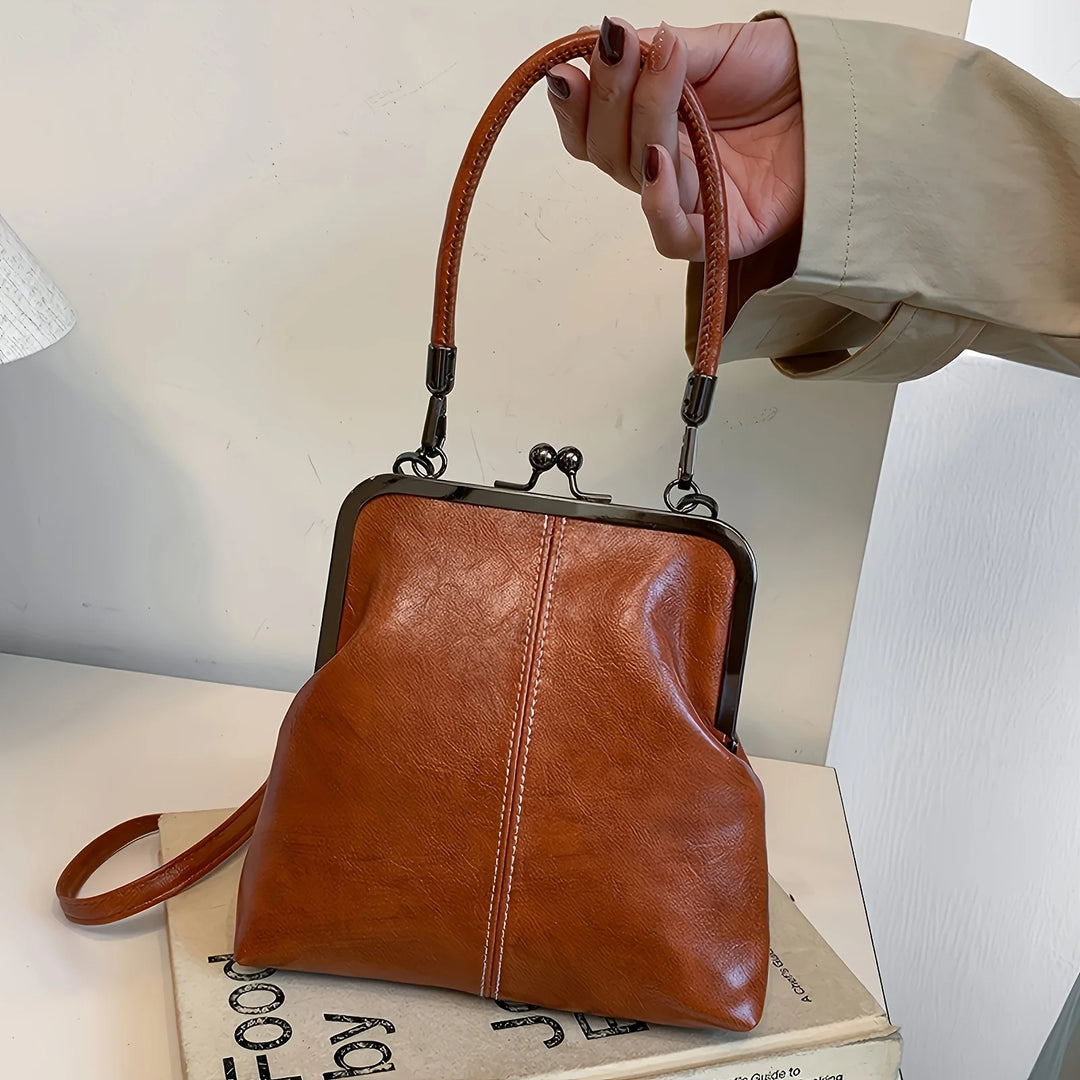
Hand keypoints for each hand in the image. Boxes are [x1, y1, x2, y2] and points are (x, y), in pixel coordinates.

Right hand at [546, 16, 802, 260]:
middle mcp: (666, 164)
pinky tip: (658, 157)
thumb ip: (657, 52)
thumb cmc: (790, 76)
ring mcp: (692, 200)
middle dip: (609, 96)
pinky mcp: (721, 234)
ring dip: (642, 120)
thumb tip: (598, 39)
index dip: (574, 102)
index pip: (592, 127)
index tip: (571, 63)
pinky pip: (670, 234)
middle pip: (605, 150)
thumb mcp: (716, 46)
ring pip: (634, 176)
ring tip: (666, 71)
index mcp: (655, 124)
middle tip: (623, 49)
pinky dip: (657, 199)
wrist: (848, 98)